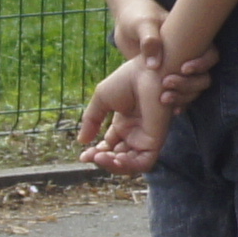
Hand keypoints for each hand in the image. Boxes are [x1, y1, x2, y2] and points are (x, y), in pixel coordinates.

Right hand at [77, 56, 175, 173]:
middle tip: (90, 157)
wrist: (148, 71)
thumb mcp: (102, 99)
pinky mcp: (155, 140)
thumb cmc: (128, 79)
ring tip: (100, 158)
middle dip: (102, 160)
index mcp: (123, 123)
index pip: (109, 146)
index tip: (83, 155)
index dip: (96, 153)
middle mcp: (135, 133)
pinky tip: (117, 158)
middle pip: (117, 157)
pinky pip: (144, 163)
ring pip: (130, 164)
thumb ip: (91, 120)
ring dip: (113, 166)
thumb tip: (82, 141)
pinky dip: (130, 165)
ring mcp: (145, 137)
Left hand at [112, 3, 216, 113]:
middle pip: (203, 76)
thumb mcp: (142, 24)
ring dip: (182, 96)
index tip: (183, 68)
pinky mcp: (169, 80)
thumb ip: (149, 41)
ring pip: (193, 89)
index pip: (211, 54)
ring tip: (163, 98)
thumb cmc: (137, 18)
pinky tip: (168, 109)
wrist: (126, 26)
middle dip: (188, 84)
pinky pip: (180, 96)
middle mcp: (190, 56)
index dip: (202, 63)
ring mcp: (179, 70)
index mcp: (191, 39)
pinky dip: (177, 103)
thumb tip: (155, 65)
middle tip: (166, 83)